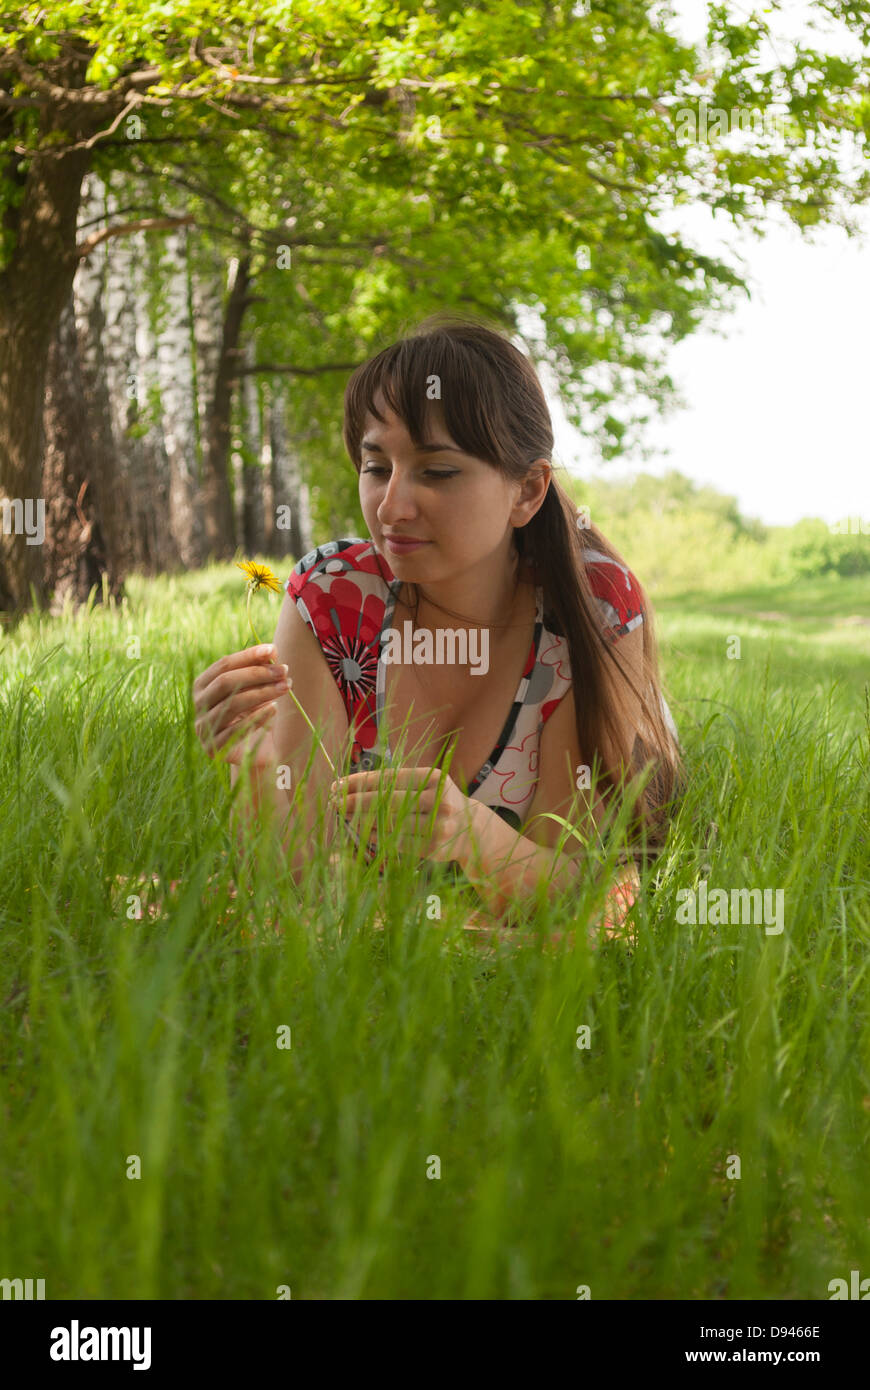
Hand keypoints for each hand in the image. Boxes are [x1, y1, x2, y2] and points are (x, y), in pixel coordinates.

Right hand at [192, 643, 290, 766]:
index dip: (248, 656)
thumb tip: (272, 651)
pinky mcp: (213, 747)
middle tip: (283, 671)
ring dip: (262, 693)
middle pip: (225, 682)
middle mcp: (199, 704)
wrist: (254, 752)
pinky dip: (257, 717)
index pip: (223, 665)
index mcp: (203, 685)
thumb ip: (260, 669)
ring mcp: (203, 727)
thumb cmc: (254, 714)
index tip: (273, 650)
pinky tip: (274, 709)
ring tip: (286, 687)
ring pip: (232, 704)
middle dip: (257, 674)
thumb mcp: (257, 689)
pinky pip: (235, 730)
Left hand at [328, 765, 470, 864]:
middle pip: (387, 801)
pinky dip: (375, 836)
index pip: (389, 779)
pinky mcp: (433, 847)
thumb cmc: (436, 801)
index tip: (338, 785)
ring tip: (344, 816)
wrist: (470, 828)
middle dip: (356, 801)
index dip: (360, 782)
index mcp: (434, 778)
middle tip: (334, 802)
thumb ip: (394, 783)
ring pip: (390, 823)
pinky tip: (361, 831)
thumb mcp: (424, 784)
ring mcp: (438, 826)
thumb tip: (349, 786)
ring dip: (362, 820)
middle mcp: (439, 800)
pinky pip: (396, 842)